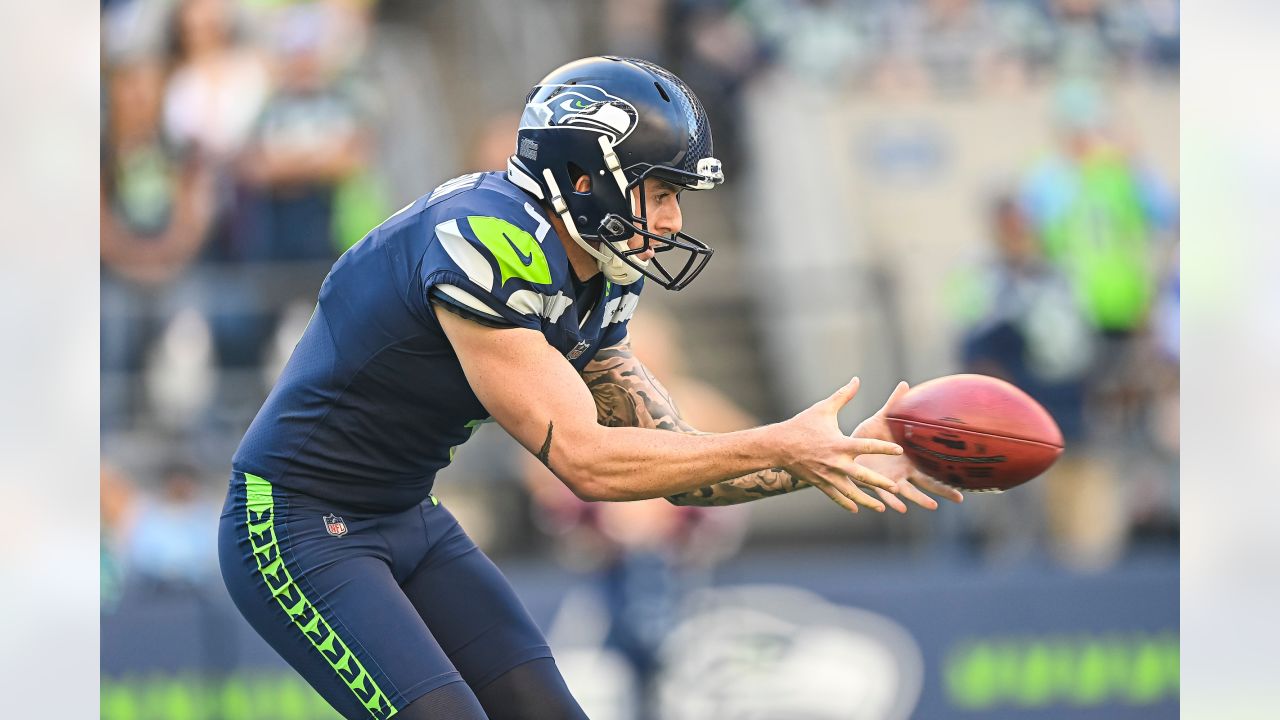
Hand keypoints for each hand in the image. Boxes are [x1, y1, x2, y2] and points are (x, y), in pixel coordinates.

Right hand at [775, 377, 904, 513]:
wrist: (778, 445)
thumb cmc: (802, 425)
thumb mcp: (823, 409)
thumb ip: (843, 396)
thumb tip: (856, 380)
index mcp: (839, 443)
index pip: (866, 446)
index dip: (883, 447)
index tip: (898, 449)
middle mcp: (835, 462)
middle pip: (862, 476)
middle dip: (879, 483)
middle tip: (896, 487)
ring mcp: (827, 475)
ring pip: (850, 491)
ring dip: (866, 500)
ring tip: (881, 508)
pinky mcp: (819, 482)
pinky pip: (835, 495)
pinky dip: (846, 503)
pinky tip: (856, 509)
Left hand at [853, 381, 964, 512]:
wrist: (844, 450)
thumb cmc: (866, 437)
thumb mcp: (882, 419)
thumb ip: (894, 404)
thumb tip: (905, 384)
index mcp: (909, 458)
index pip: (933, 465)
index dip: (948, 470)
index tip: (965, 475)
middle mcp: (903, 471)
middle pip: (927, 483)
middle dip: (943, 490)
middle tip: (960, 498)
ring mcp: (890, 479)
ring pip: (909, 492)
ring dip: (920, 499)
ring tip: (933, 506)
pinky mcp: (874, 484)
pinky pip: (885, 494)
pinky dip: (893, 501)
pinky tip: (901, 508)